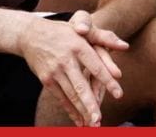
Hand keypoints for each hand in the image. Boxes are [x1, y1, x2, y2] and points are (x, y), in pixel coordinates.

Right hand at [18, 11, 123, 126]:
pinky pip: (61, 98)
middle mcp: (66, 60)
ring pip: (71, 95)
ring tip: (93, 125)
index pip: (96, 66)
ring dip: (82, 112)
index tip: (119, 95)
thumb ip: (104, 38)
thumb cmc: (62, 32)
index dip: (108, 81)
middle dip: (90, 105)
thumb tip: (125, 46)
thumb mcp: (81, 30)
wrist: (29, 34)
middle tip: (99, 119)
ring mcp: (54, 71)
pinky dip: (71, 111)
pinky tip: (79, 121)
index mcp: (78, 46)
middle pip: (80, 86)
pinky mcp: (46, 79)